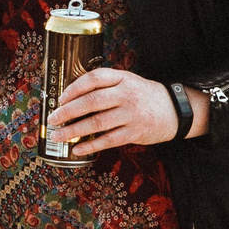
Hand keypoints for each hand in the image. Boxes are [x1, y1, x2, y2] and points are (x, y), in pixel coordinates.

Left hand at [49, 68, 202, 154]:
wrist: (176, 110)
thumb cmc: (144, 96)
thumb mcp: (128, 82)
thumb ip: (106, 85)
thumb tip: (72, 97)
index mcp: (122, 78)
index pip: (94, 78)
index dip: (74, 87)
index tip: (60, 97)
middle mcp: (126, 94)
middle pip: (91, 101)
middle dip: (67, 111)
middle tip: (52, 118)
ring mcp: (131, 114)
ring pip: (96, 123)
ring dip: (74, 131)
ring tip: (58, 136)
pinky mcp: (135, 132)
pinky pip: (108, 140)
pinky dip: (90, 146)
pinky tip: (77, 149)